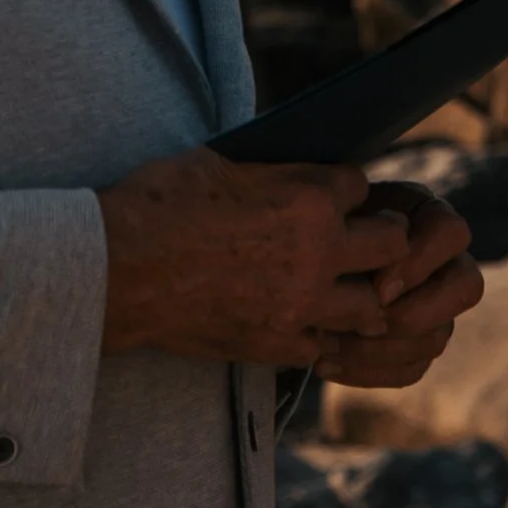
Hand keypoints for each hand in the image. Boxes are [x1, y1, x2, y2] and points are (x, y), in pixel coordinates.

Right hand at [98, 148, 411, 364]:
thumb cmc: (159, 203)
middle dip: (381, 236)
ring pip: (371, 305)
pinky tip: (302, 321)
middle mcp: (318, 252)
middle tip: (362, 237)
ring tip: (343, 285)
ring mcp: (301, 304)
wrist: (116, 269)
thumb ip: (275, 173)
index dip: (348, 189)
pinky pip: (323, 344)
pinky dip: (319, 333)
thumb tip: (296, 171)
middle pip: (392, 245)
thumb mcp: (224, 163)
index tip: (337, 195)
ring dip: (362, 292)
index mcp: (309, 198)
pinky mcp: (276, 343)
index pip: (363, 186)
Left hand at [313, 179, 484, 389]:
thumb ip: (358, 234)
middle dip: (412, 314)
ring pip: (435, 339)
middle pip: (466, 288)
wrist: (297, 254)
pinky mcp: (417, 344)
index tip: (376, 285)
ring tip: (324, 343)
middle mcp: (445, 261)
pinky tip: (324, 364)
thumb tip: (381, 293)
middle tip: (359, 321)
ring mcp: (437, 307)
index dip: (420, 263)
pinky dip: (367, 372)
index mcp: (428, 217)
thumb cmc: (315, 225)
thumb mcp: (331, 215)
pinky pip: (410, 370)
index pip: (452, 233)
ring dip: (378, 349)